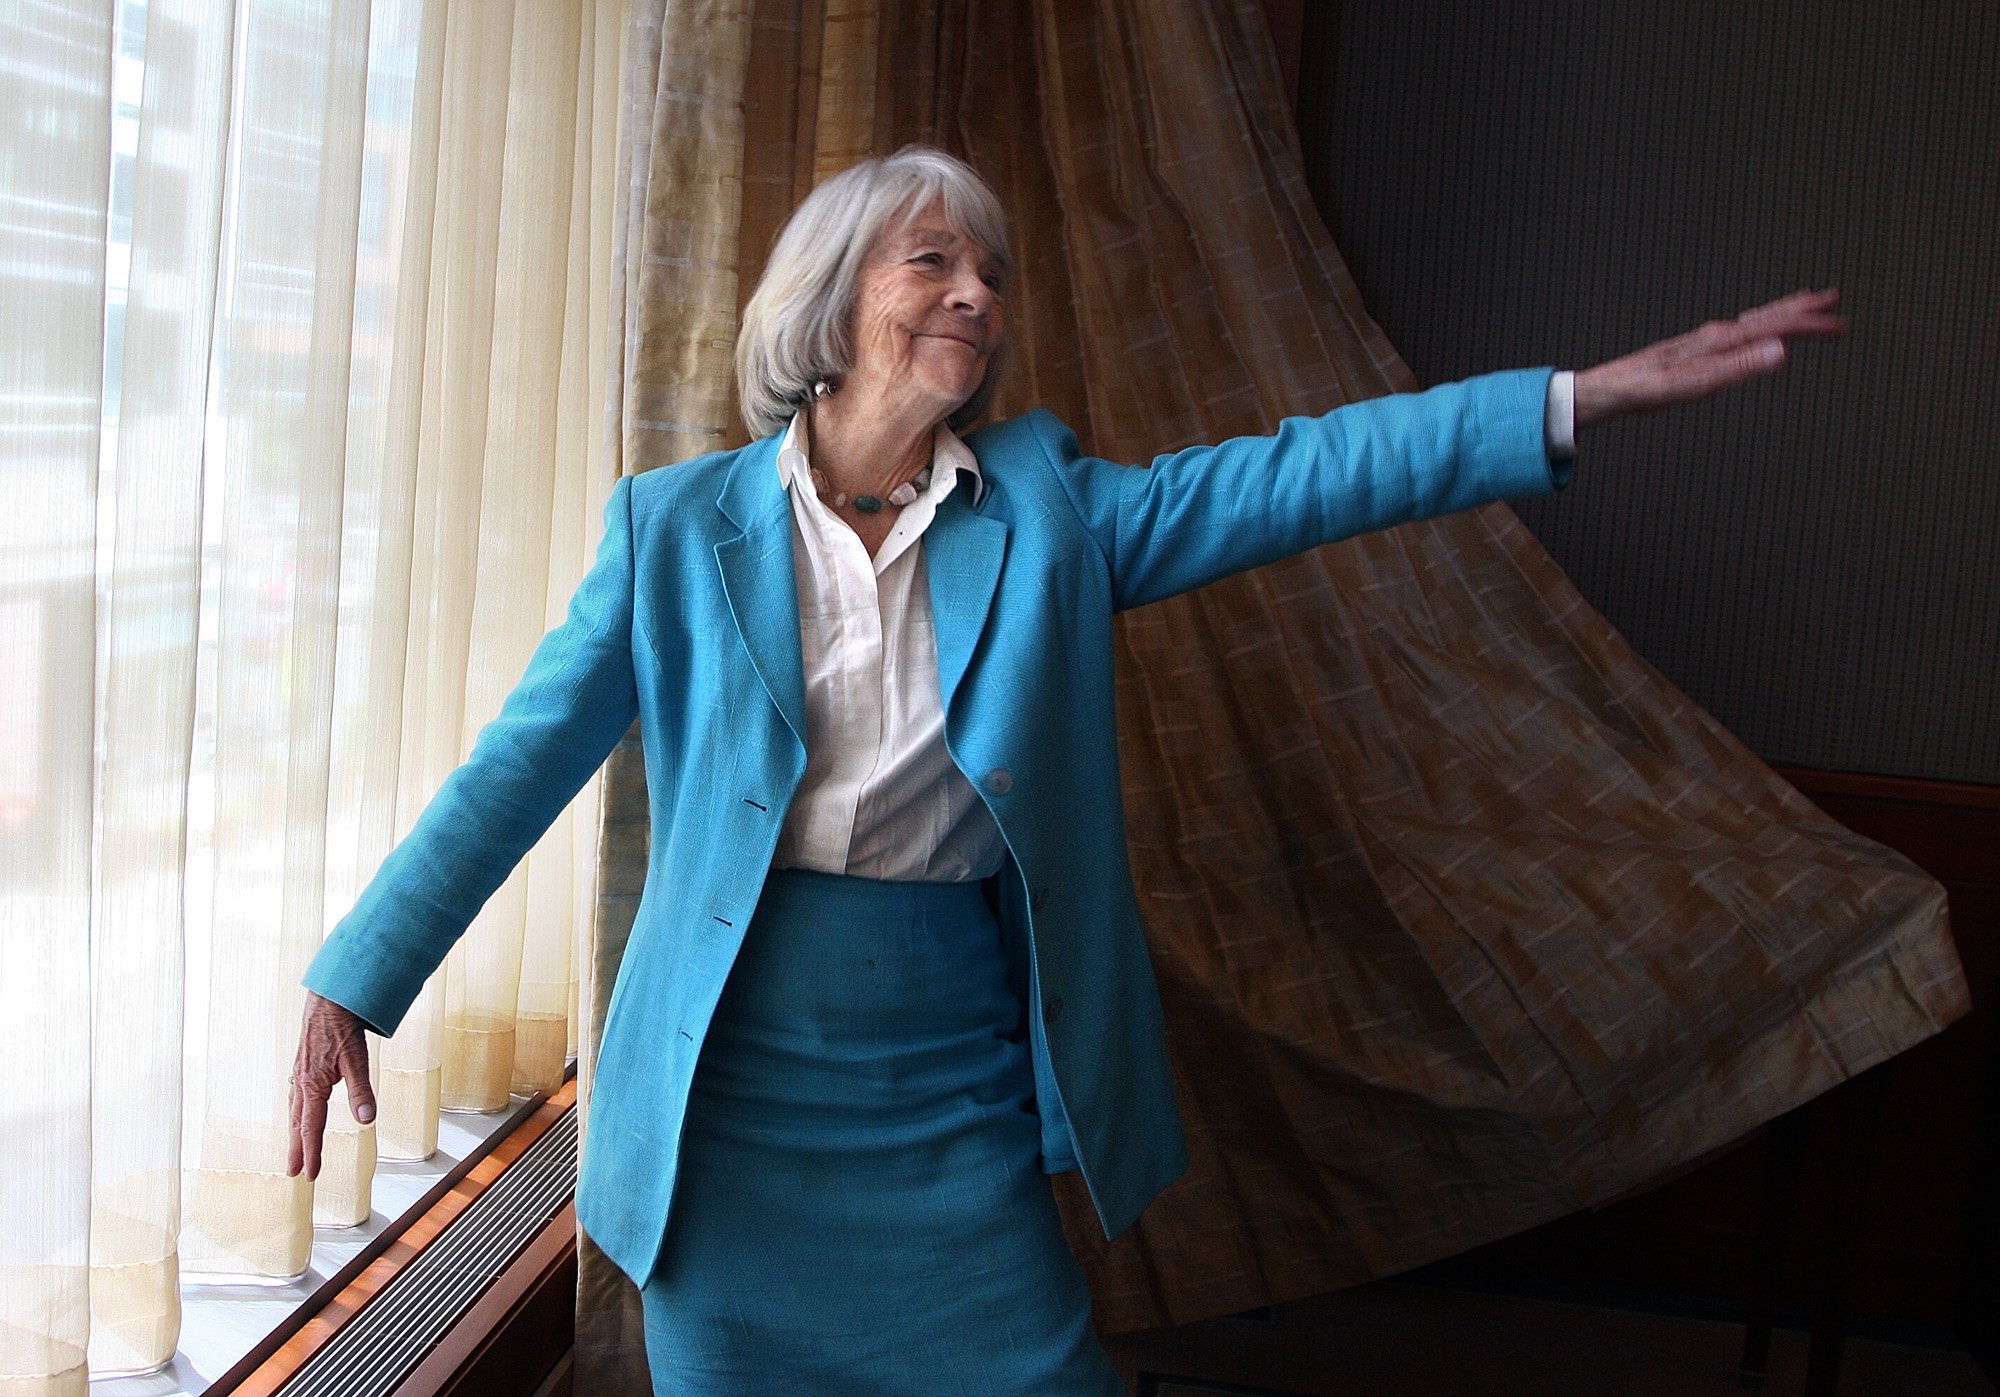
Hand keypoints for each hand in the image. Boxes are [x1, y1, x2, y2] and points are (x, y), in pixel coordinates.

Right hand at [287, 991, 377, 1180]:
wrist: (329, 998)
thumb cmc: (342, 1027)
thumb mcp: (357, 1059)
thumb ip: (361, 1091)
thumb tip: (367, 1120)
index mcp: (313, 1086)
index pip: (311, 1128)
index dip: (312, 1152)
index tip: (310, 1175)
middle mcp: (302, 1082)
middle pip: (297, 1123)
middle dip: (297, 1149)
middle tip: (293, 1173)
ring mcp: (301, 1073)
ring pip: (295, 1110)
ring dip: (294, 1132)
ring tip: (294, 1149)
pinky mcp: (304, 1064)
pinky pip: (296, 1095)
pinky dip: (295, 1111)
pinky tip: (299, 1111)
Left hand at [1573, 288, 1846, 429]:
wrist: (1608, 389)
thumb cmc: (1646, 390)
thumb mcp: (1696, 385)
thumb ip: (1739, 368)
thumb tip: (1782, 351)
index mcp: (1721, 341)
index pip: (1776, 327)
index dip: (1810, 327)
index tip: (1841, 326)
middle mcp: (1715, 334)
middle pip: (1767, 316)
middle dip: (1802, 310)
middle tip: (1835, 300)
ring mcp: (1704, 340)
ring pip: (1752, 320)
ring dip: (1782, 311)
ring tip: (1805, 302)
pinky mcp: (1695, 350)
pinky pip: (1737, 331)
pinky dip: (1757, 324)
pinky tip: (1755, 331)